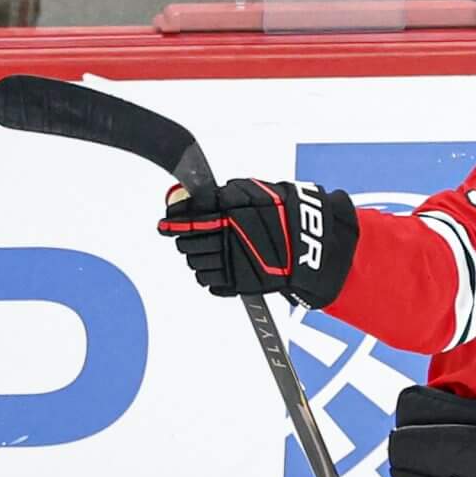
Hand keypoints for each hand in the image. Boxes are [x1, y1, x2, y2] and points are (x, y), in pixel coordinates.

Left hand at [157, 179, 356, 308]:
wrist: (310, 244)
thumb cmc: (282, 213)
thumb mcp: (251, 193)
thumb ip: (218, 195)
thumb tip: (182, 199)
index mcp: (229, 214)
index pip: (189, 220)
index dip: (174, 222)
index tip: (165, 223)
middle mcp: (228, 239)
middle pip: (187, 243)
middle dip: (186, 238)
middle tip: (190, 235)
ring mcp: (232, 263)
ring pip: (195, 263)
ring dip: (197, 256)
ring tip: (210, 250)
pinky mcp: (238, 283)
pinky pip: (209, 282)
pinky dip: (209, 274)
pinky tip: (220, 265)